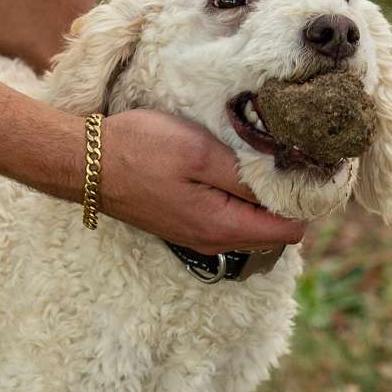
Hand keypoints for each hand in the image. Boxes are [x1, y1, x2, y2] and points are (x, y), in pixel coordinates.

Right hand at [98, 109, 305, 254]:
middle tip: (282, 153)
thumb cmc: (140, 151)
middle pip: (273, 228)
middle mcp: (214, 241)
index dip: (303, 198)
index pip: (290, 230)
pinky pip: (228, 216)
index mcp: (223, 226)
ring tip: (255, 155)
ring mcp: (198, 235)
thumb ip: (245, 174)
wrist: (87, 163)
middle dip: (285, 196)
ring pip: (250, 222)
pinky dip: (237, 195)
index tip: (303, 165)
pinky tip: (229, 166)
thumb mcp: (200, 152)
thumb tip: (287, 184)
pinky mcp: (185, 223)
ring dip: (259, 194)